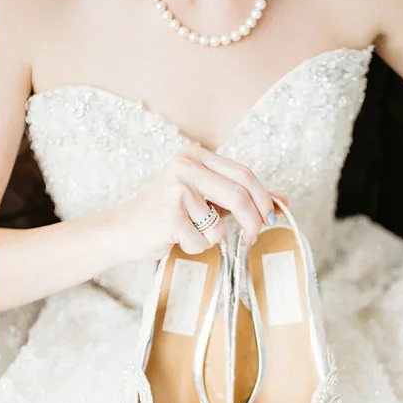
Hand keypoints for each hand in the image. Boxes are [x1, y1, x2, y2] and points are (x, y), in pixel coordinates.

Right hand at [107, 143, 282, 259]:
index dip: (263, 199)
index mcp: (194, 154)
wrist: (121, 230)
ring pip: (221, 225)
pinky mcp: (169, 214)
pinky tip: (174, 239)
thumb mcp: (202, 196)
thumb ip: (237, 195)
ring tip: (189, 233)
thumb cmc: (163, 215)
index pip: (244, 174)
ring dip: (212, 239)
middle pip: (239, 196)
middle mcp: (184, 165)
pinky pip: (202, 240)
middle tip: (253, 238)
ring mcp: (176, 188)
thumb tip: (281, 202)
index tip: (269, 218)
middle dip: (253, 222)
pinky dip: (194, 248)